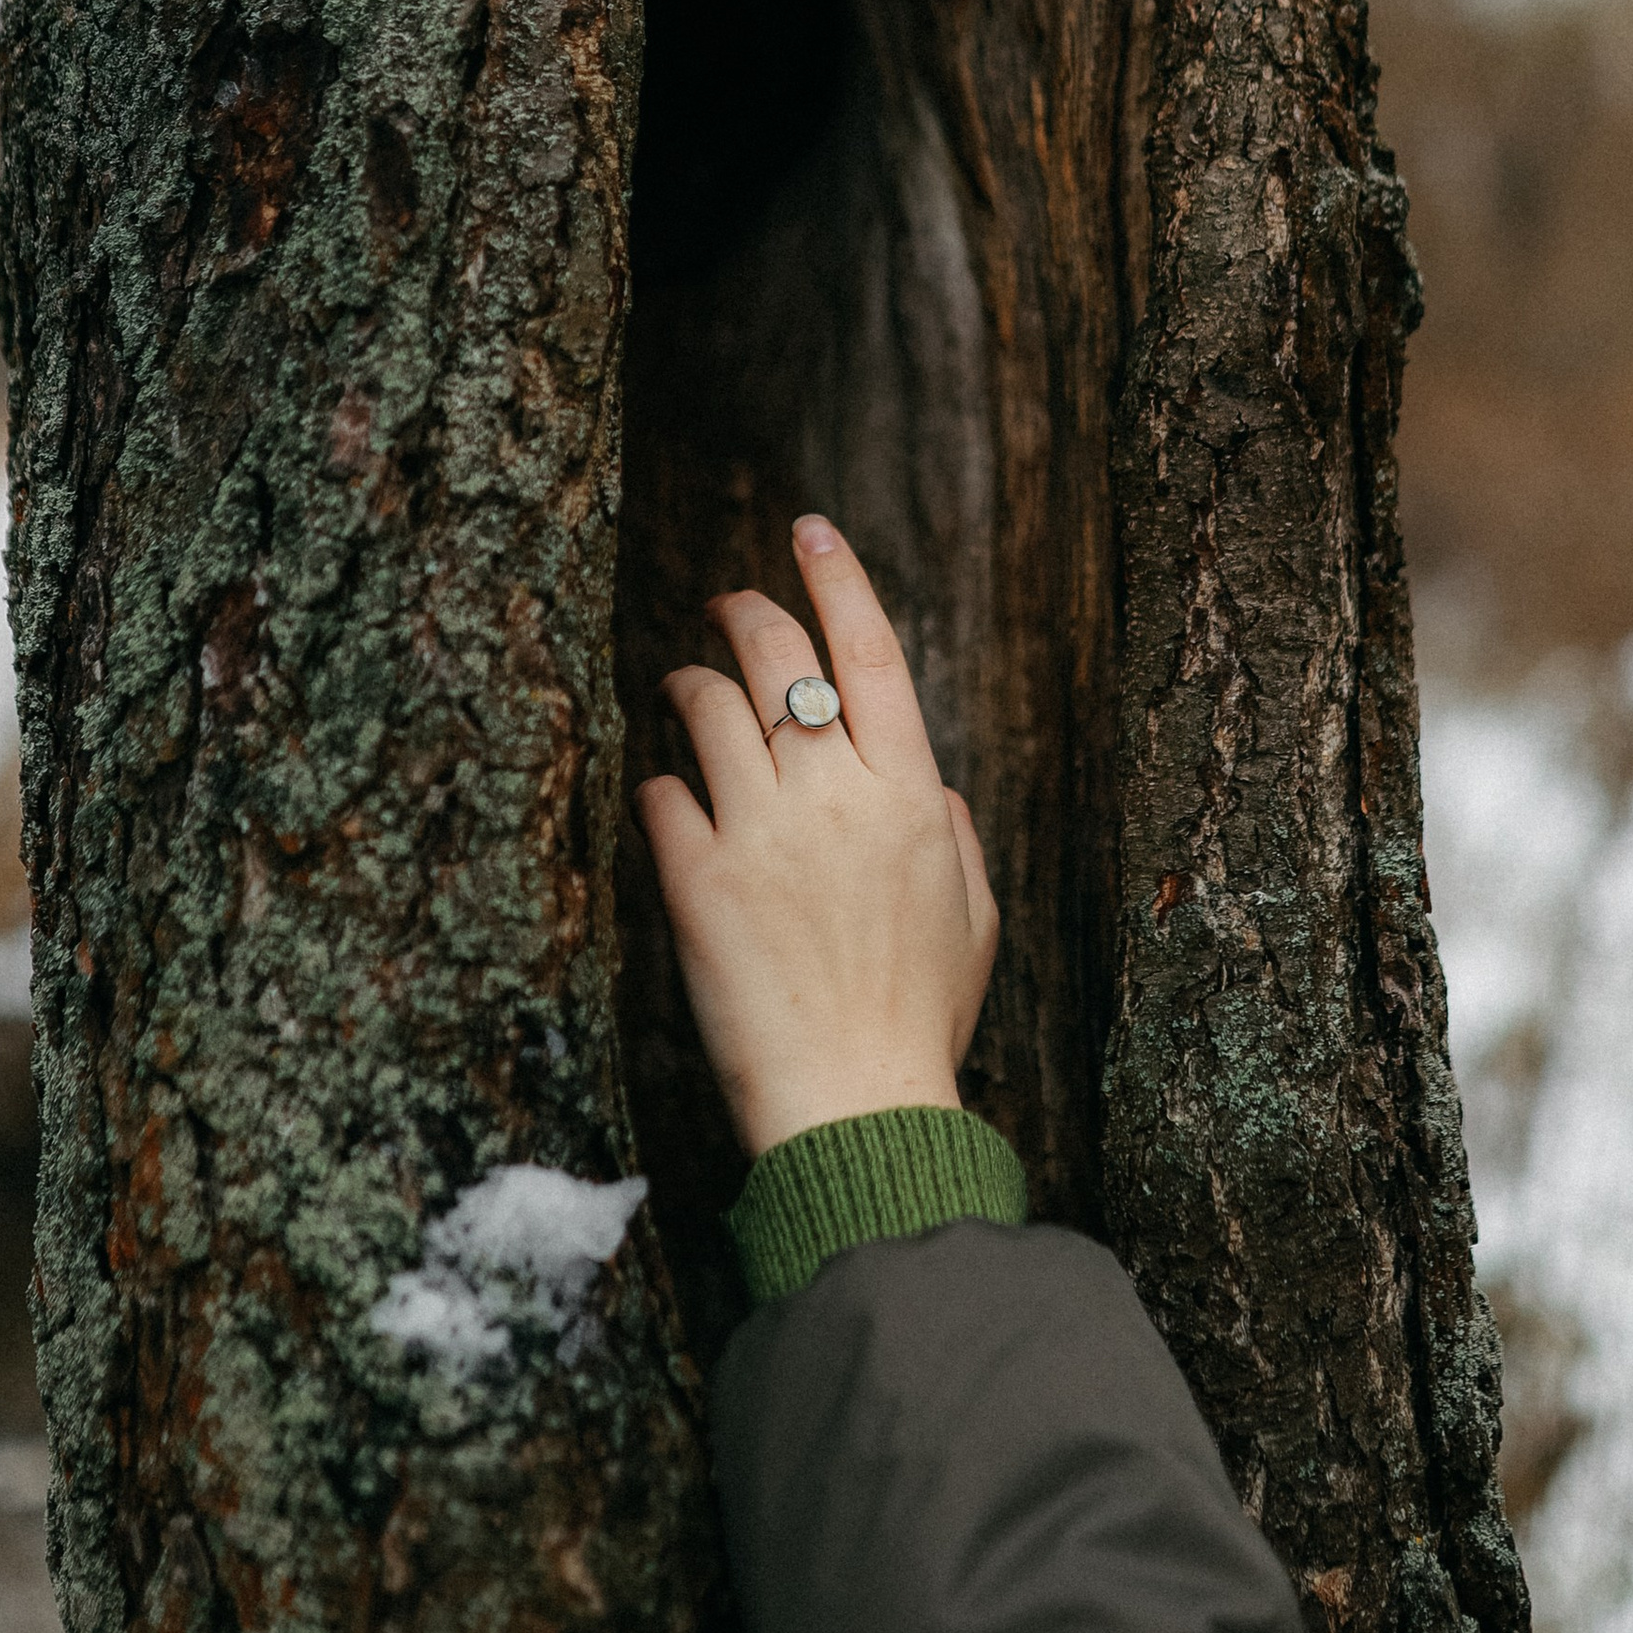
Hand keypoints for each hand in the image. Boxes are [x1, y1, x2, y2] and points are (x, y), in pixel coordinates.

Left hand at [632, 517, 999, 1160]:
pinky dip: (660, 785)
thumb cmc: (919, 1023)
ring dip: (689, 684)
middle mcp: (837, 797)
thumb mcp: (972, 920)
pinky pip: (660, 794)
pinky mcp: (696, 882)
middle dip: (746, 610)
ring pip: (708, 707)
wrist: (857, 1107)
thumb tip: (925, 781)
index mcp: (912, 795)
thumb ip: (952, 835)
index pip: (873, 651)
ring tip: (682, 689)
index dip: (839, 577)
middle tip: (728, 606)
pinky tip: (666, 802)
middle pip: (781, 656)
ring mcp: (763, 833)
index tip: (809, 526)